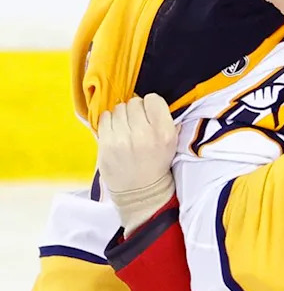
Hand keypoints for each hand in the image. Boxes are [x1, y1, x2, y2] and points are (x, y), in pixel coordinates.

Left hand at [97, 94, 178, 231]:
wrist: (140, 190)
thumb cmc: (156, 163)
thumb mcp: (171, 143)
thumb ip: (165, 120)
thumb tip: (151, 101)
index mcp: (164, 132)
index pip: (153, 99)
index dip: (150, 105)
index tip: (149, 114)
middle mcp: (144, 134)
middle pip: (134, 102)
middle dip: (135, 111)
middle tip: (136, 123)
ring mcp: (123, 139)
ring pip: (119, 108)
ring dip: (122, 116)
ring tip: (125, 129)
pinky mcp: (106, 144)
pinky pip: (105, 118)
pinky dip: (109, 122)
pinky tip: (115, 132)